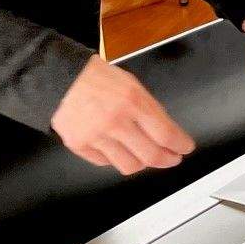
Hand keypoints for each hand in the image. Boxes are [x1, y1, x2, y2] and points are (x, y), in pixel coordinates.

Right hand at [51, 56, 194, 175]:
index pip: (165, 133)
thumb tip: (165, 131)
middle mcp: (116, 121)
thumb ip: (148, 108)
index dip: (180, 144)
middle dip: (167, 160)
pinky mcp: (79, 146)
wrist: (59, 78)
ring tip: (147, 157)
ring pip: (129, 166)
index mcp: (133, 101)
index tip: (185, 147)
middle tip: (172, 159)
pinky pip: (105, 163)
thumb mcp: (131, 84)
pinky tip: (120, 152)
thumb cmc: (96, 77)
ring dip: (143, 164)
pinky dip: (116, 160)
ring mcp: (96, 136)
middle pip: (151, 155)